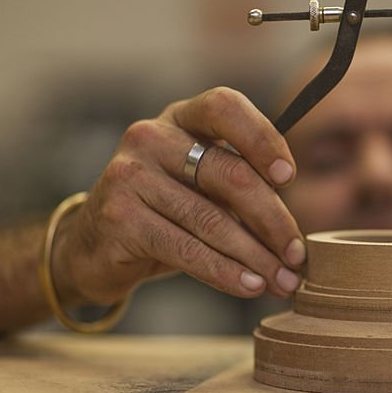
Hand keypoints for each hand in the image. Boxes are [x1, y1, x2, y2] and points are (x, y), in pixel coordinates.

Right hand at [51, 87, 305, 304]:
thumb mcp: (203, 187)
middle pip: (229, 174)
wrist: (93, 246)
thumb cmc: (165, 213)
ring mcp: (130, 175)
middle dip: (273, 220)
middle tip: (298, 256)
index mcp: (181, 118)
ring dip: (257, 257)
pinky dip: (226, 272)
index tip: (289, 178)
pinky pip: (187, 249)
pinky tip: (251, 285)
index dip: (262, 139)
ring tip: (284, 282)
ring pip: (212, 220)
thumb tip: (296, 234)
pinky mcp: (119, 218)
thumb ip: (242, 189)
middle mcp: (151, 136)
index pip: (225, 107)